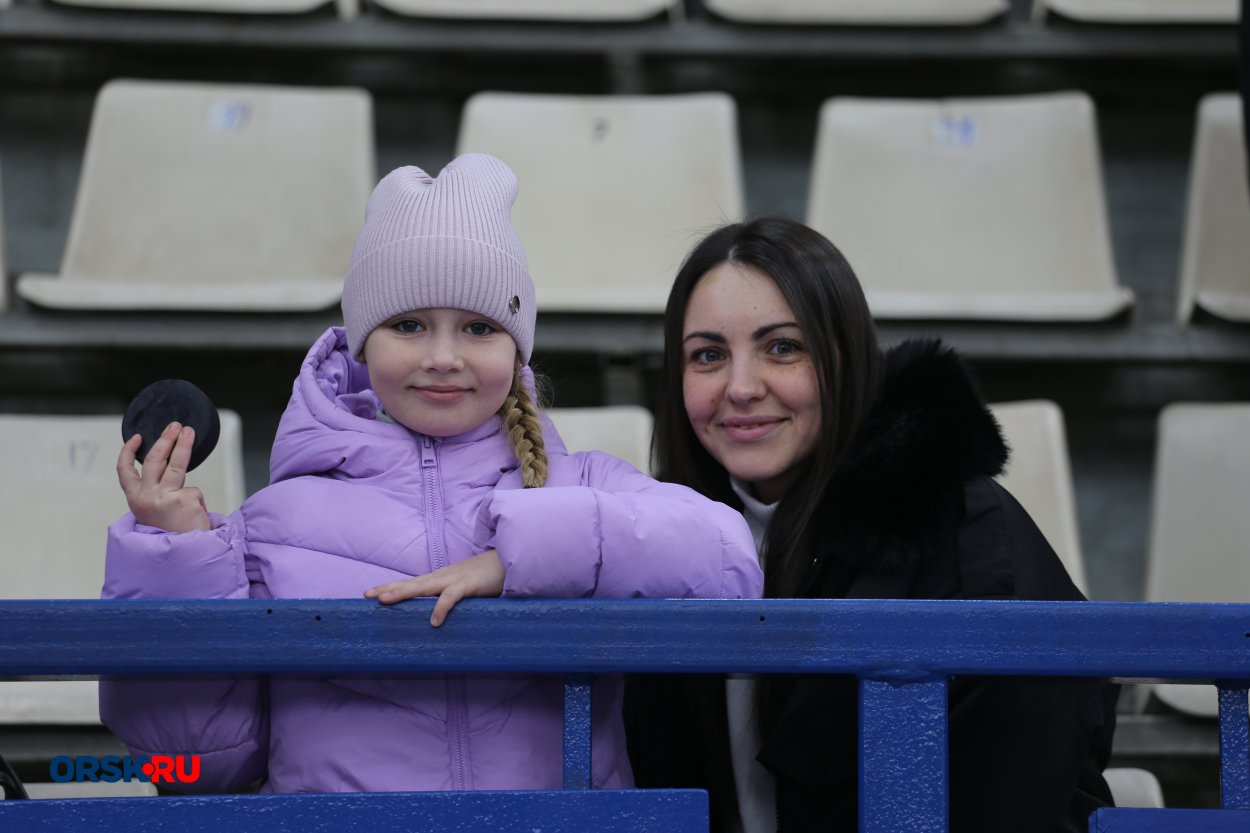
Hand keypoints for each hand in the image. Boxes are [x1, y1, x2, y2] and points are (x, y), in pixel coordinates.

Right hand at [116, 422, 210, 533]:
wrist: (183, 559)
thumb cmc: (170, 535)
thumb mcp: (154, 514)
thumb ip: (157, 493)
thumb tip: (169, 466)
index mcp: (136, 501)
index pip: (125, 472)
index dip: (128, 452)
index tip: (136, 437)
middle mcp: (146, 498)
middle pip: (155, 460)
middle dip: (165, 439)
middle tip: (175, 425)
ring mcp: (165, 498)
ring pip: (177, 464)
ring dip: (183, 444)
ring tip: (190, 431)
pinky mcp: (185, 499)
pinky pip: (194, 492)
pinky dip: (197, 503)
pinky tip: (195, 517)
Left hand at [365, 550, 505, 626]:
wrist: (508, 561)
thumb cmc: (486, 577)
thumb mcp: (464, 588)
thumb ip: (450, 597)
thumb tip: (437, 617)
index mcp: (440, 579)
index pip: (411, 583)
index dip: (392, 587)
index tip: (371, 593)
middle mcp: (442, 577)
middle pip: (410, 583)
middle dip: (388, 588)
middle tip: (367, 594)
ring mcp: (454, 579)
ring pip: (423, 587)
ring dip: (403, 592)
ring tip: (384, 600)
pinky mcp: (468, 585)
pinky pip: (451, 597)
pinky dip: (441, 608)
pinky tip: (434, 622)